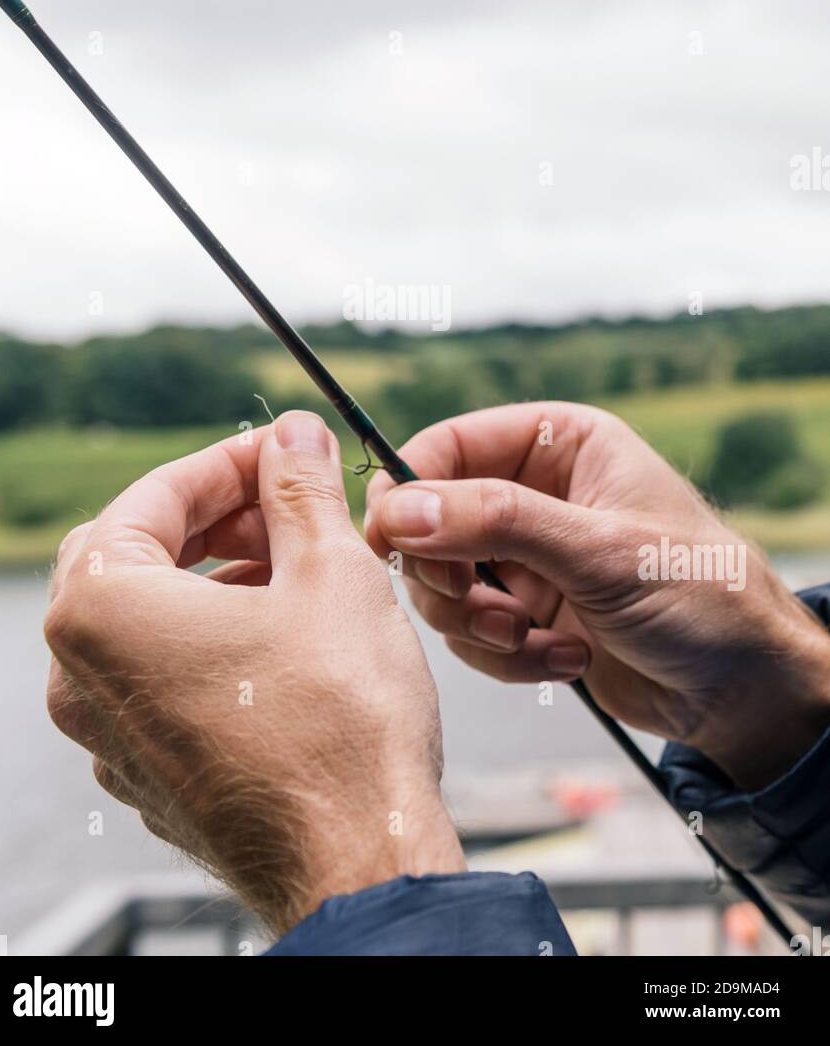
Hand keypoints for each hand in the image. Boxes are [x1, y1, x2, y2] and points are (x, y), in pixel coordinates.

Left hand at [45, 411, 463, 934]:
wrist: (358, 865)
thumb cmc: (341, 721)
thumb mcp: (332, 570)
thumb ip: (300, 487)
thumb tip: (293, 435)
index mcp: (101, 612)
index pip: (152, 497)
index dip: (228, 460)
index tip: (285, 449)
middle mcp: (79, 676)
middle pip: (136, 554)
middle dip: (215, 517)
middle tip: (288, 501)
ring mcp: (108, 735)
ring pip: (150, 620)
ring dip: (218, 576)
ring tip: (301, 564)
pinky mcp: (149, 774)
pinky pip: (163, 678)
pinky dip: (214, 638)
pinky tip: (286, 634)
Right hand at [364, 403, 829, 789]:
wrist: (744, 690)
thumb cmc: (701, 595)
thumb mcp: (599, 551)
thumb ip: (497, 523)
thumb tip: (402, 510)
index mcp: (559, 442)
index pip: (448, 446)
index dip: (409, 491)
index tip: (389, 542)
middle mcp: (535, 492)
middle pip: (430, 520)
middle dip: (448, 575)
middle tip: (476, 604)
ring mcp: (527, 556)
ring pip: (443, 583)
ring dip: (478, 624)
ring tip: (531, 638)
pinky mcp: (526, 613)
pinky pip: (471, 632)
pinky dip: (506, 656)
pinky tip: (566, 659)